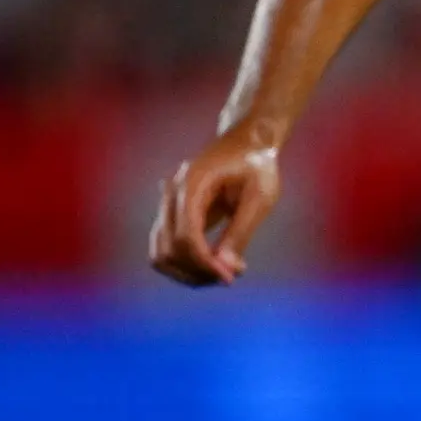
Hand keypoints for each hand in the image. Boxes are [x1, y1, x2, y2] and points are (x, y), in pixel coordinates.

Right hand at [149, 127, 282, 284]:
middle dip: (198, 271)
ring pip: (161, 253)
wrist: (245, 143)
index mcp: (192, 184)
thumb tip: (226, 269)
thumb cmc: (257, 166)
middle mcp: (171, 194)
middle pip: (168, 249)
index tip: (230, 277)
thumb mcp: (260, 197)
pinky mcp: (173, 215)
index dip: (204, 263)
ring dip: (189, 272)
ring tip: (223, 274)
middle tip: (230, 277)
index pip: (186, 236)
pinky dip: (187, 264)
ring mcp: (168, 205)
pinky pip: (168, 248)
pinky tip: (215, 265)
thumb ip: (241, 232)